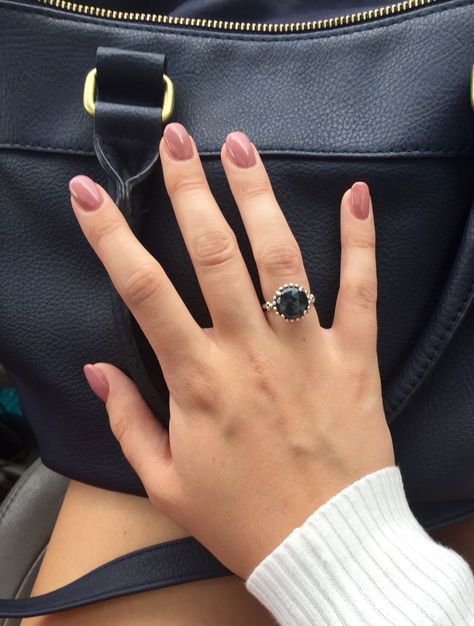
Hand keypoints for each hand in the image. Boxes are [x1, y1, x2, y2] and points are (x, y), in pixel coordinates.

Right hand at [70, 123, 394, 579]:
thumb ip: (127, 420)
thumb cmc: (243, 520)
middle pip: (213, 253)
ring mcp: (306, 350)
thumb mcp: (165, 482)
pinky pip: (360, 290)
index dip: (110, 236)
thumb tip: (97, 368)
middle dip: (190, 189)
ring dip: (258, 197)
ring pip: (281, 257)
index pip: (142, 291)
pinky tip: (357, 196)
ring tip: (242, 147)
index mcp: (197, 380)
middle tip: (177, 141)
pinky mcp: (355, 357)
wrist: (327, 550)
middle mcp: (250, 352)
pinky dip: (359, 241)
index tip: (90, 194)